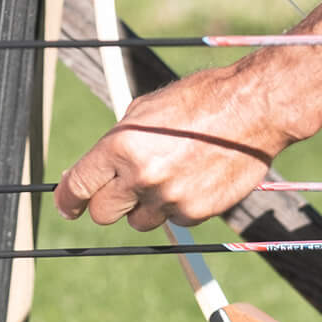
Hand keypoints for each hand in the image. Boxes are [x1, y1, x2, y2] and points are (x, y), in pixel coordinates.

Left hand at [54, 61, 293, 230]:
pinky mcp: (196, 212)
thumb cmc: (200, 100)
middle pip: (103, 213)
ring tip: (169, 176)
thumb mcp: (146, 109)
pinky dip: (178, 207)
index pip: (79, 185)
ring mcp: (169, 198)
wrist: (254, 108)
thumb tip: (94, 167)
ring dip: (145, 206)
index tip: (67, 207)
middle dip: (107, 203)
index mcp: (121, 146)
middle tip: (120, 191)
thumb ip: (118, 141)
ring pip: (139, 221)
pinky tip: (194, 179)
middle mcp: (141, 176)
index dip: (67, 200)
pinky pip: (174, 220)